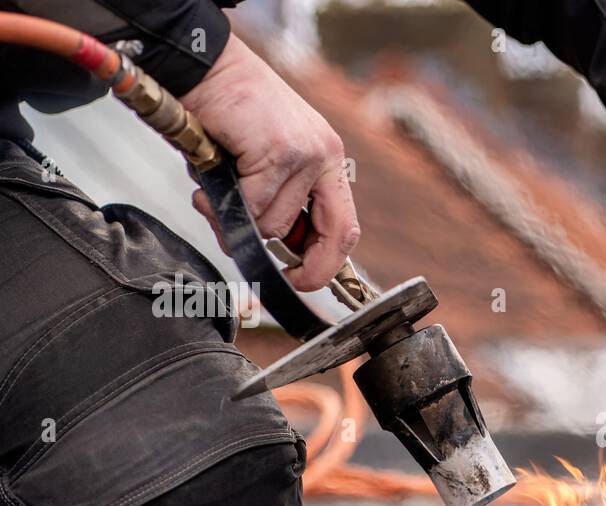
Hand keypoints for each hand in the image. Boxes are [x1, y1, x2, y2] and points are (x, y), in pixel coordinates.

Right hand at [181, 35, 358, 291]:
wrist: (203, 67)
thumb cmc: (226, 115)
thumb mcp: (264, 162)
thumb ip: (276, 201)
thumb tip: (271, 249)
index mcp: (327, 161)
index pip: (345, 227)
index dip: (327, 263)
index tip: (303, 281)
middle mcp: (325, 157)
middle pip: (326, 235)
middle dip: (294, 260)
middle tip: (260, 260)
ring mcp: (307, 155)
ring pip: (273, 224)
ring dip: (235, 217)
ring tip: (218, 185)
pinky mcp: (281, 152)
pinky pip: (251, 206)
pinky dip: (222, 202)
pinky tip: (211, 174)